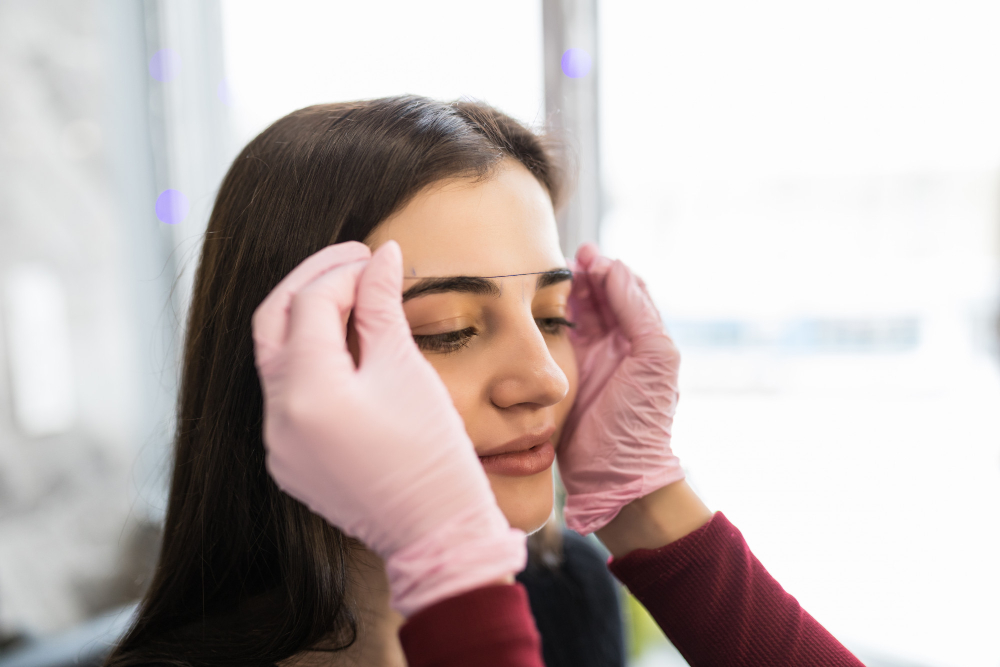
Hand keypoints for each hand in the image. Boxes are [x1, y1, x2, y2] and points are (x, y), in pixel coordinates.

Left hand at [252, 240, 525, 615]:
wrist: (436, 534)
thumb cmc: (431, 455)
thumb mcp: (406, 370)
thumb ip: (381, 306)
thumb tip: (381, 258)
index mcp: (307, 392)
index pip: (311, 302)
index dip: (344, 270)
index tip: (379, 259)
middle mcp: (277, 417)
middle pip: (274, 321)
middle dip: (312, 282)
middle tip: (355, 262)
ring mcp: (277, 442)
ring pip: (277, 358)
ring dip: (308, 320)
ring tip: (353, 299)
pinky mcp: (288, 460)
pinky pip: (287, 395)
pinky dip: (311, 362)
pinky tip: (346, 350)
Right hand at [556, 243, 685, 534]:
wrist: (615, 476)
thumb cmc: (641, 421)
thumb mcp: (653, 359)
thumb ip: (638, 312)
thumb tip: (616, 268)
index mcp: (643, 340)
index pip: (626, 292)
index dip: (609, 270)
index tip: (588, 256)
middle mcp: (616, 348)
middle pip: (598, 299)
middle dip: (584, 276)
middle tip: (565, 260)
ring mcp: (589, 363)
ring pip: (576, 317)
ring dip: (566, 295)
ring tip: (549, 278)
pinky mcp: (563, 378)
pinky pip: (555, 341)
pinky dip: (548, 321)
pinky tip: (536, 309)